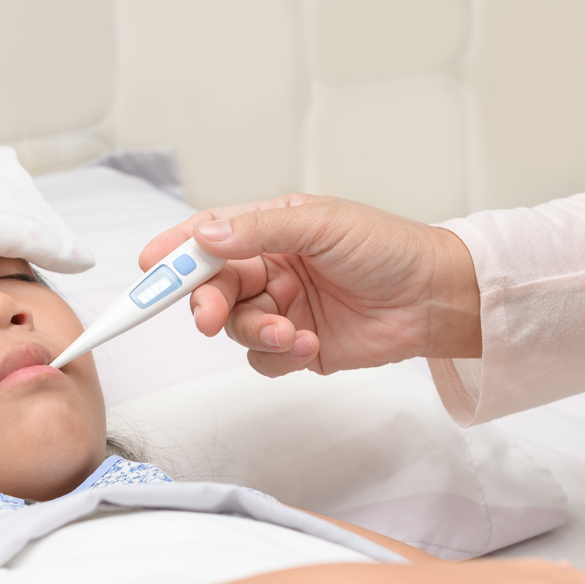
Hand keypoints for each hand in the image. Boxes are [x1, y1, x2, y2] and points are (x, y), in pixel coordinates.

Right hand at [138, 194, 481, 376]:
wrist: (434, 299)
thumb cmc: (388, 249)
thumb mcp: (321, 225)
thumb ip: (259, 230)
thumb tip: (205, 235)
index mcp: (270, 229)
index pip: (208, 238)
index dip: (175, 253)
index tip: (150, 267)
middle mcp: (269, 269)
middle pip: (212, 288)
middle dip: (206, 304)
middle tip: (207, 317)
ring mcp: (282, 308)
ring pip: (236, 328)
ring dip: (257, 333)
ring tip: (294, 331)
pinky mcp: (299, 346)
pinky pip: (264, 359)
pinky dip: (281, 356)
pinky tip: (312, 344)